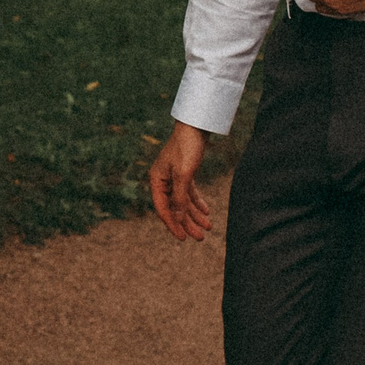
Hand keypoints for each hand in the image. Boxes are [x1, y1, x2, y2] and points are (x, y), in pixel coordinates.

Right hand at [148, 123, 214, 240]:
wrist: (196, 126)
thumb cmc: (187, 148)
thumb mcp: (184, 175)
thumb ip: (179, 197)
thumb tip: (176, 219)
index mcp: (157, 180)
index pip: (163, 209)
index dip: (173, 225)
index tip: (184, 238)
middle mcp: (163, 180)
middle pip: (175, 208)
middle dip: (188, 223)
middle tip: (200, 237)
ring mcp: (173, 177)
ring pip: (183, 202)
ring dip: (195, 215)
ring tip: (208, 228)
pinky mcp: (184, 173)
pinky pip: (189, 193)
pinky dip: (197, 203)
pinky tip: (206, 212)